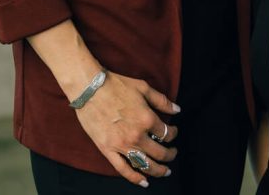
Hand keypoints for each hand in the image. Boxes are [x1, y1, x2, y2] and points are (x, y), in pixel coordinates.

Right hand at [74, 72, 180, 186]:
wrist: (90, 89)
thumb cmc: (116, 85)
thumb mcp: (143, 88)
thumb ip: (162, 101)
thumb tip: (178, 110)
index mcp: (147, 119)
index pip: (166, 133)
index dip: (173, 134)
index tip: (173, 132)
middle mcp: (137, 136)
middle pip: (159, 152)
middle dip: (170, 155)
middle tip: (173, 154)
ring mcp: (122, 145)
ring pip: (145, 164)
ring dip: (158, 170)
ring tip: (165, 171)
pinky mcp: (108, 150)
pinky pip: (123, 169)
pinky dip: (135, 178)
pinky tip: (144, 182)